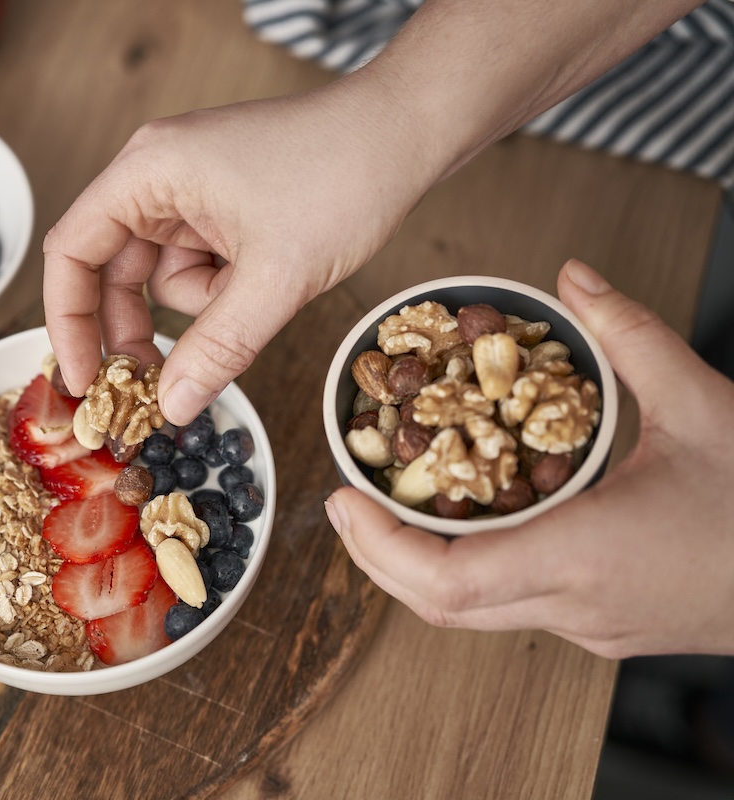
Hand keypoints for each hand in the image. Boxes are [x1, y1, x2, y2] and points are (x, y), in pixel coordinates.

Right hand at [42, 73, 442, 423]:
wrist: (410, 133)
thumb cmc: (344, 174)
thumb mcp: (276, 278)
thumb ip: (217, 348)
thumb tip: (172, 407)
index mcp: (147, 171)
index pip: (72, 252)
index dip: (69, 322)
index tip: (83, 381)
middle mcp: (157, 176)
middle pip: (113, 271)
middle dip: (136, 329)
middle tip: (155, 389)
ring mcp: (191, 191)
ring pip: (163, 278)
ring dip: (201, 308)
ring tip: (255, 296)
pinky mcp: (222, 207)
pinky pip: (201, 269)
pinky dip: (228, 291)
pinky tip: (271, 278)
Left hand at [328, 259, 733, 658]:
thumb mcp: (706, 405)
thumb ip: (631, 336)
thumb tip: (576, 279)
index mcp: (587, 557)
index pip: (447, 582)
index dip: (379, 546)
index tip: (344, 498)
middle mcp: (577, 606)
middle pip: (440, 606)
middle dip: (378, 555)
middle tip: (349, 499)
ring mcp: (591, 628)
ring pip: (470, 615)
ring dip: (417, 564)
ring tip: (391, 505)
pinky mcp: (605, 628)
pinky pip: (510, 607)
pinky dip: (468, 568)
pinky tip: (466, 522)